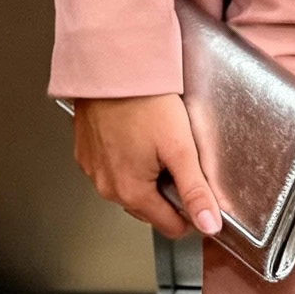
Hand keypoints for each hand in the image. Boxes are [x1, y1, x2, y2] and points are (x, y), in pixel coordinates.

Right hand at [73, 92, 221, 240]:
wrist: (111, 66)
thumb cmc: (143, 100)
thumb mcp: (180, 148)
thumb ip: (196, 190)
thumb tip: (209, 226)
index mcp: (130, 192)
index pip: (170, 226)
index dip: (191, 213)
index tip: (200, 192)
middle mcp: (106, 186)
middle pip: (150, 209)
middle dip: (168, 192)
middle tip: (179, 159)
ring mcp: (92, 169)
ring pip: (130, 189)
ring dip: (147, 177)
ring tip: (158, 145)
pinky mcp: (85, 151)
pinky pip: (112, 169)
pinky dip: (127, 162)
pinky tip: (137, 138)